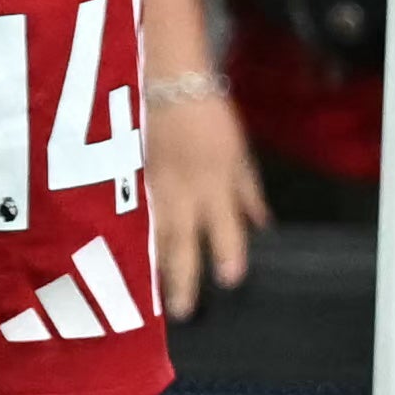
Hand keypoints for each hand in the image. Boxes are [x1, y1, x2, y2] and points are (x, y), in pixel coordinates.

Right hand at [147, 78, 267, 318]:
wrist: (167, 81)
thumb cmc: (209, 115)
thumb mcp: (240, 153)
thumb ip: (249, 192)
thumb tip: (263, 225)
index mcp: (215, 184)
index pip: (225, 228)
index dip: (229, 255)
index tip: (230, 281)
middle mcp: (184, 193)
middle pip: (183, 244)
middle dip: (184, 280)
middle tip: (183, 312)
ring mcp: (154, 189)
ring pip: (155, 237)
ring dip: (156, 269)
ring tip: (154, 299)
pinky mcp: (131, 181)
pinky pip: (134, 219)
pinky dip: (135, 242)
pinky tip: (132, 262)